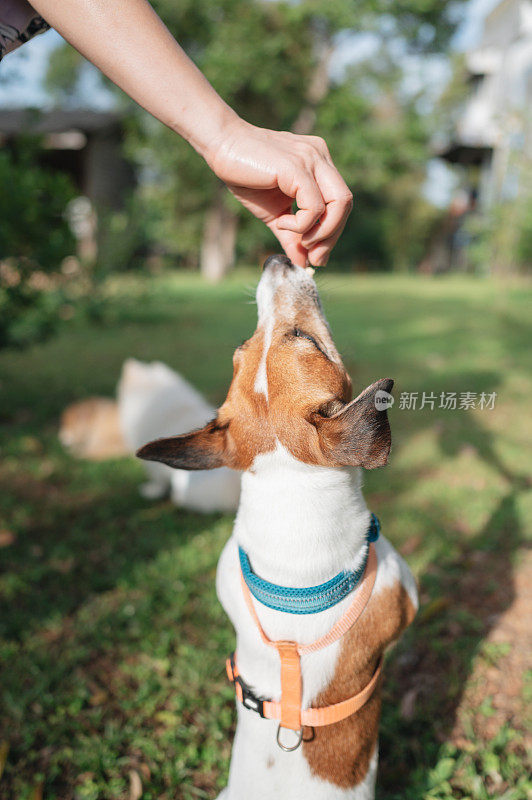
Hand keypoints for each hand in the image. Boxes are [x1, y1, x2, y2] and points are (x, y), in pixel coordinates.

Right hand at [206, 119, 352, 266]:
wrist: (221, 146)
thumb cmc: (246, 176)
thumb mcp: (274, 214)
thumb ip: (291, 236)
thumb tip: (303, 264)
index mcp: (319, 165)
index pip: (340, 203)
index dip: (332, 233)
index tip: (315, 256)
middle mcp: (320, 158)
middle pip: (345, 203)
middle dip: (332, 236)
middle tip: (314, 258)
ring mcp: (311, 159)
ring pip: (339, 203)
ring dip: (321, 233)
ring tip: (297, 239)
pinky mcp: (298, 167)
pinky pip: (315, 206)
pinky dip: (302, 224)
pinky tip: (281, 223)